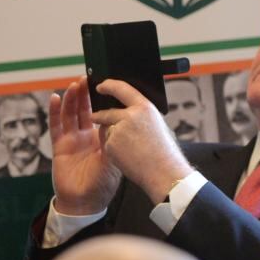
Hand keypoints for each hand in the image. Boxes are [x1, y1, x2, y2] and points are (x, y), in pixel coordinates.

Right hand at [50, 77, 121, 214]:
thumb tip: (111, 119)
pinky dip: (55, 111)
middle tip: (87, 78)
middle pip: (84, 109)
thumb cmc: (102, 185)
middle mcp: (86, 136)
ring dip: (71, 99)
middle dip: (85, 94)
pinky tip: (55, 98)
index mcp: (102, 138)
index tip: (103, 85)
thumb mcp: (112, 161)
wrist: (84, 203)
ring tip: (74, 85)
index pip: (101, 113)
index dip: (100, 100)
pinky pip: (56, 125)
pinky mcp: (59, 146)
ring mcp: (72, 140)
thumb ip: (111, 141)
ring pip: (70, 114)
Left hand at [91, 80, 193, 203]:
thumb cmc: (165, 153)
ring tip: (130, 149)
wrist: (164, 173)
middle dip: (99, 115)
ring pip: (106, 129)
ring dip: (112, 136)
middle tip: (95, 116)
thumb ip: (141, 117)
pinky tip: (128, 157)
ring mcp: (119, 129)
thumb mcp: (157, 126)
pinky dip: (113, 149)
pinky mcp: (112, 144)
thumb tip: (127, 113)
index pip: (122, 89)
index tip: (101, 86)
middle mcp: (130, 115)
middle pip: (108, 112)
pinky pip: (107, 143)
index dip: (109, 85)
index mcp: (145, 108)